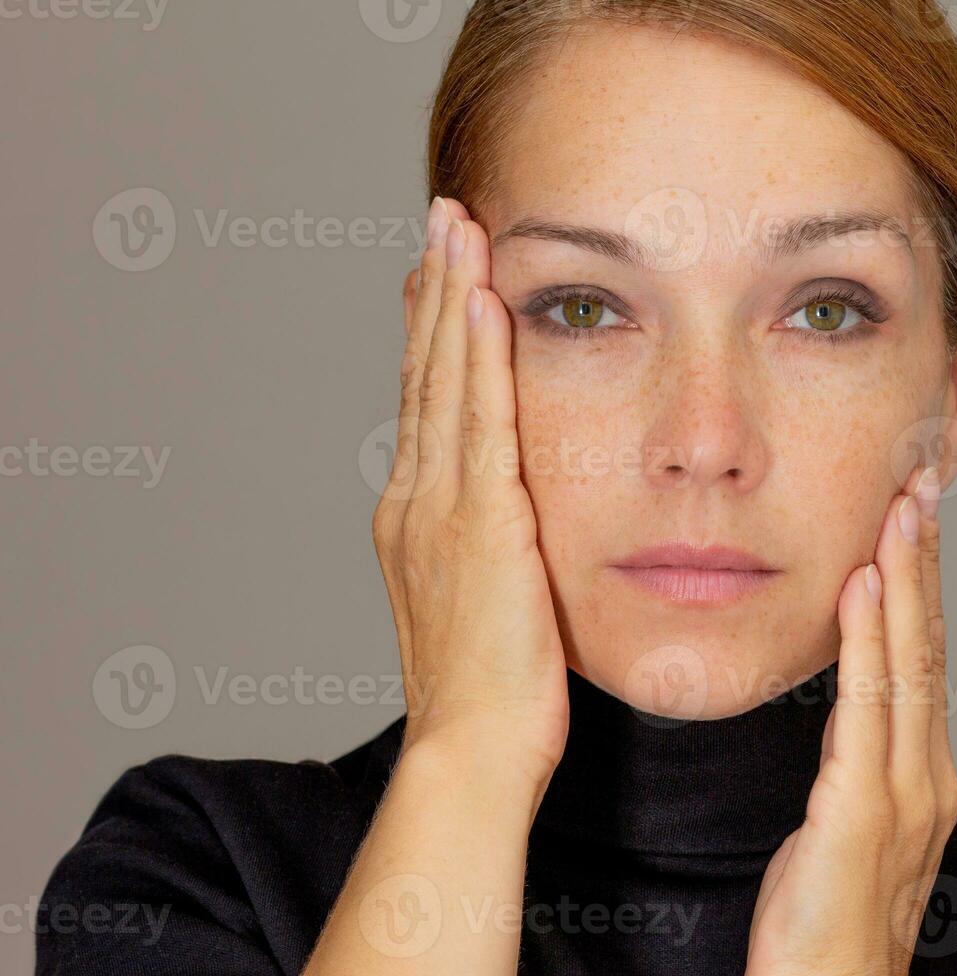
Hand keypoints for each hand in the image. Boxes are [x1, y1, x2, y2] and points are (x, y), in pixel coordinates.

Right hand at [372, 196, 567, 787]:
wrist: (472, 747)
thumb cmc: (489, 691)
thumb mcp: (482, 600)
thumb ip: (489, 544)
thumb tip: (513, 511)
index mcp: (415, 516)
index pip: (425, 402)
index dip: (430, 331)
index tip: (438, 273)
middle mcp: (415, 499)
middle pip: (425, 372)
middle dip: (433, 289)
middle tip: (442, 218)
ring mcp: (440, 507)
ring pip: (445, 380)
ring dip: (451, 296)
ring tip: (457, 226)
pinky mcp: (481, 521)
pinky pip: (481, 419)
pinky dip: (479, 355)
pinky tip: (484, 299)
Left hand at [745, 466, 956, 975]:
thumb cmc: (825, 928)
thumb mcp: (840, 831)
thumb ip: (852, 768)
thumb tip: (847, 716)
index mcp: (918, 776)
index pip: (922, 661)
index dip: (920, 584)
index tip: (910, 516)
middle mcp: (924, 777)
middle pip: (927, 647)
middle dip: (922, 559)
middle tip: (919, 478)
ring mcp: (901, 798)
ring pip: (907, 666)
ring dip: (903, 580)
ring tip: (899, 508)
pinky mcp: (861, 819)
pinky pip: (866, 714)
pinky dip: (866, 644)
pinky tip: (861, 589)